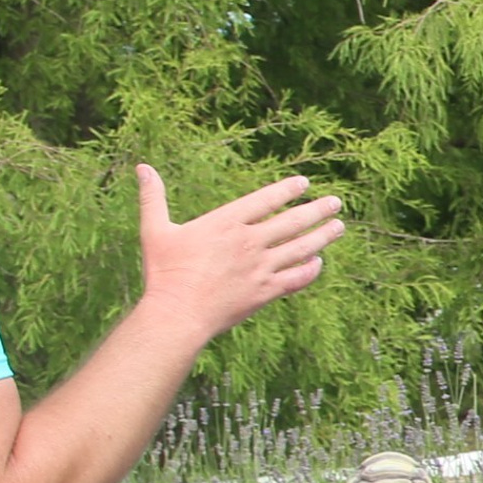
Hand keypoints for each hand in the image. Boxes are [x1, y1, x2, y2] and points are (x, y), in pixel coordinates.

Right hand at [138, 164, 342, 341]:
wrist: (177, 314)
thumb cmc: (164, 272)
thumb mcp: (155, 230)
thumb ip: (153, 198)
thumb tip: (143, 168)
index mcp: (225, 223)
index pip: (265, 200)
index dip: (287, 191)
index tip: (305, 184)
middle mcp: (249, 242)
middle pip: (292, 222)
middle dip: (317, 210)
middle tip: (336, 202)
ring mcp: (261, 268)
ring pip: (301, 248)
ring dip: (323, 236)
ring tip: (339, 227)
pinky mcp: (266, 292)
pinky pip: (297, 278)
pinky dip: (310, 270)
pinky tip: (318, 262)